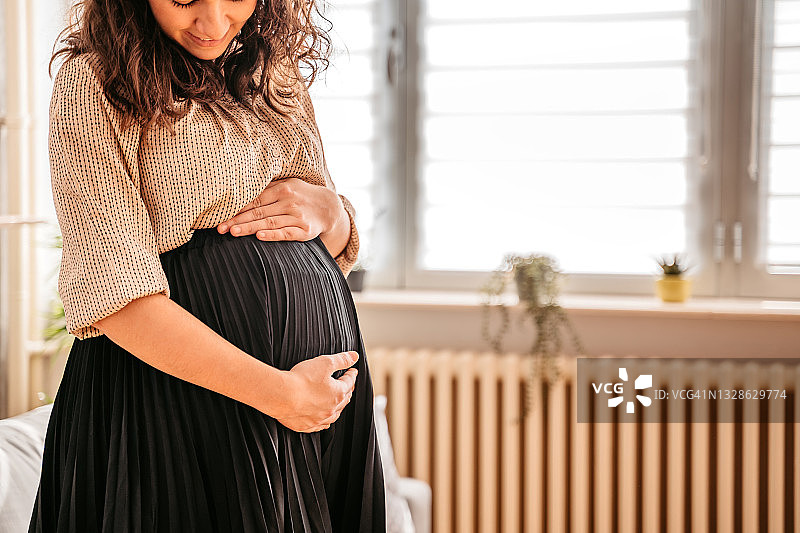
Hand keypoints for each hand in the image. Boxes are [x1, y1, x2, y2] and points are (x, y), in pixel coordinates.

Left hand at [217, 178, 348, 242]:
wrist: (328, 206)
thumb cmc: (301, 195)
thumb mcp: (287, 185)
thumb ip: (267, 189)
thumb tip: (240, 192)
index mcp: (282, 189)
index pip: (255, 200)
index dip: (237, 208)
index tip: (220, 215)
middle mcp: (289, 202)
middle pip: (259, 212)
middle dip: (238, 220)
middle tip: (220, 227)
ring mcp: (297, 217)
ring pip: (269, 223)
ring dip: (250, 228)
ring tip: (233, 232)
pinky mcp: (304, 231)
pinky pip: (286, 233)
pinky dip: (272, 235)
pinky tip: (260, 237)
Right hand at [272, 350, 358, 432]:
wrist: (281, 395)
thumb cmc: (302, 379)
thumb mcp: (325, 363)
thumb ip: (341, 360)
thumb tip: (354, 356)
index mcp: (338, 393)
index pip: (349, 382)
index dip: (351, 375)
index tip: (352, 371)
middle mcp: (331, 409)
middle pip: (343, 399)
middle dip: (347, 390)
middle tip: (348, 385)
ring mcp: (319, 419)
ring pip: (334, 414)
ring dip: (338, 407)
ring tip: (339, 403)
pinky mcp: (306, 425)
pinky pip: (319, 425)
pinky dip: (324, 422)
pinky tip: (324, 421)